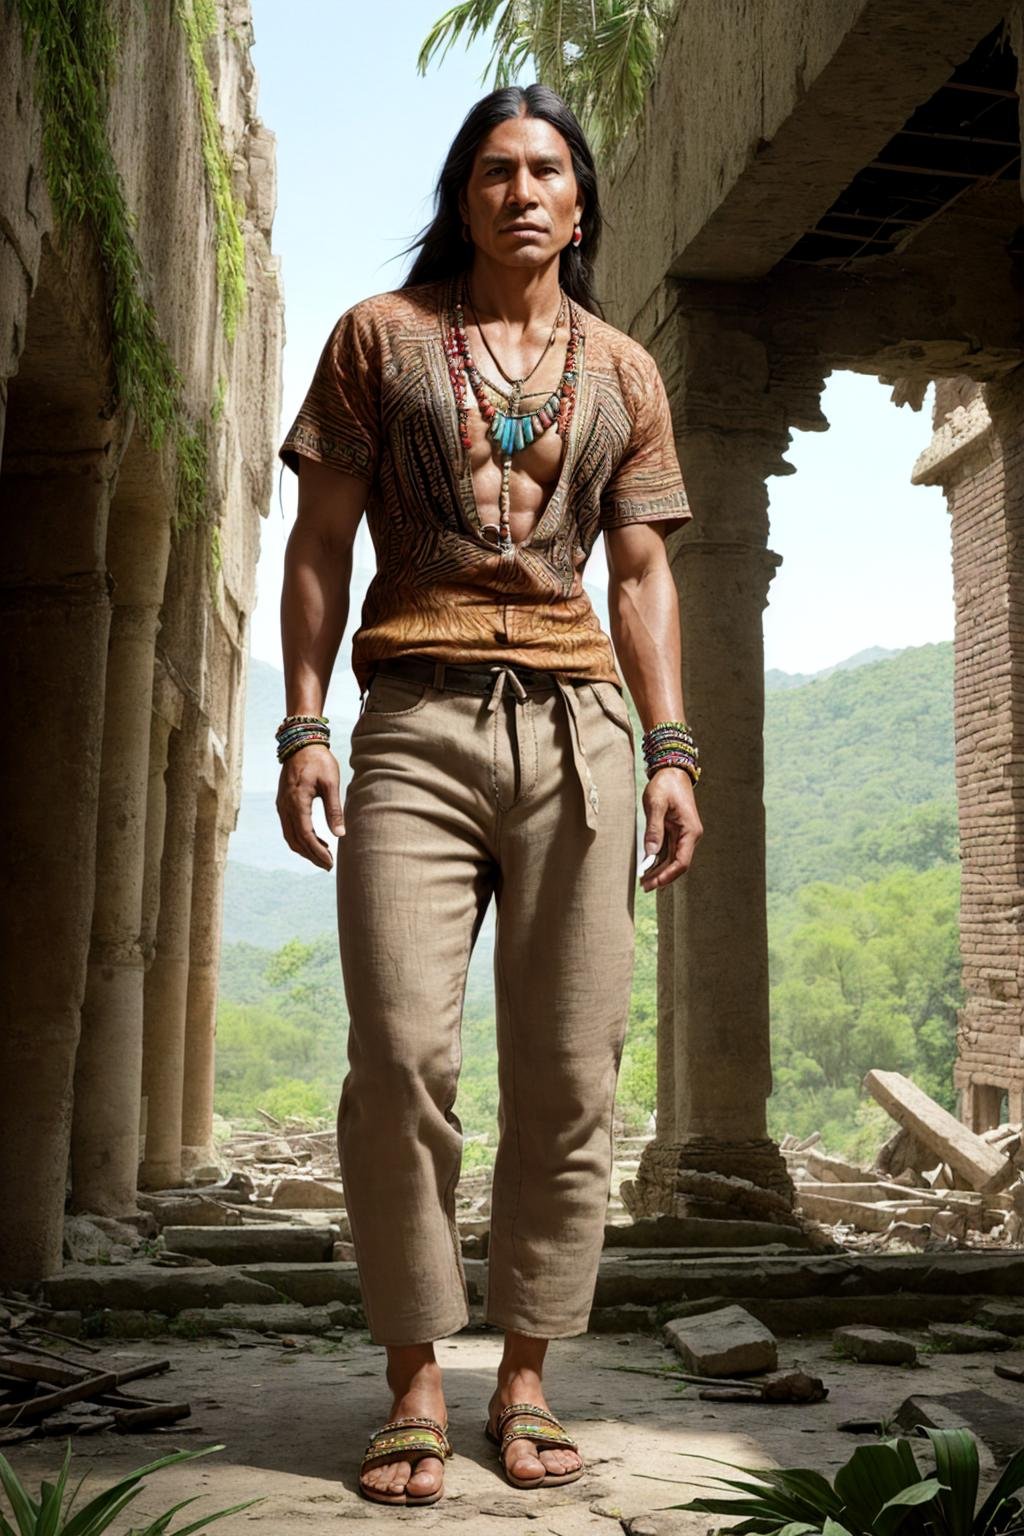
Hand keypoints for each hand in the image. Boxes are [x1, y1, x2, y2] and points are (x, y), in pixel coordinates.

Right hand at [276, 744, 344, 870]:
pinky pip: (289, 827)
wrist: (301, 743)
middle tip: (328, 865)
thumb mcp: (330, 783)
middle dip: (311, 855)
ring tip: (323, 856)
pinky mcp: (283, 803)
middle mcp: (285, 806)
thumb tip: (340, 834)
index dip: (317, 852)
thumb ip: (334, 809)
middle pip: (295, 840)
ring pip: (290, 836)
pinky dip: (300, 838)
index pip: (305, 835)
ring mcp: (281, 805)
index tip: (329, 863)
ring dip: (305, 849)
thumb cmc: (319, 760)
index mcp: (297, 802)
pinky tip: (316, 840)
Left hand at [639, 767, 701, 891]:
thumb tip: (650, 853)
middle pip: (677, 864)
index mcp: (690, 831)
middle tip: (644, 886)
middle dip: (661, 876)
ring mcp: (683, 834)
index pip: (682, 861)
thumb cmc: (666, 785)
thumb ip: (654, 829)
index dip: (667, 875)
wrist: (672, 771)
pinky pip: (669, 851)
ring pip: (673, 859)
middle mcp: (689, 835)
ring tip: (644, 880)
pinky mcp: (676, 832)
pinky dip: (658, 860)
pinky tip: (647, 867)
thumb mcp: (657, 804)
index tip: (653, 883)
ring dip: (659, 871)